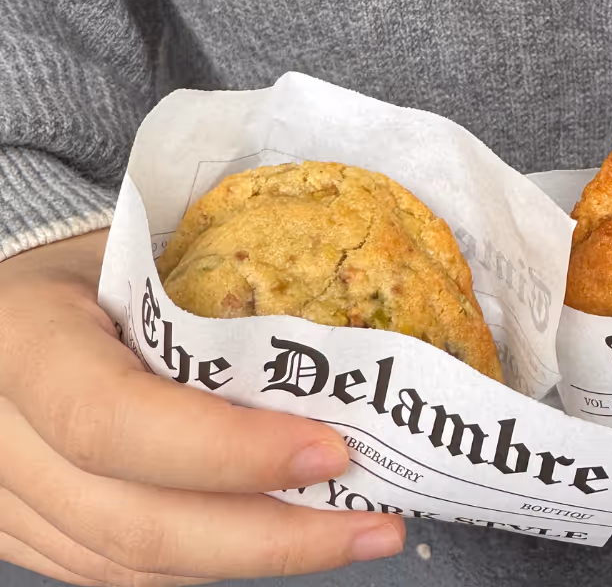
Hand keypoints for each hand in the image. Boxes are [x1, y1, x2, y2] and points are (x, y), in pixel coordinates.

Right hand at [0, 231, 404, 585]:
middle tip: (374, 521)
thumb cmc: (100, 263)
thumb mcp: (152, 258)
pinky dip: (209, 563)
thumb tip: (355, 370)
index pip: (116, 420)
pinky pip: (118, 572)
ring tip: (350, 533)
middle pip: (134, 521)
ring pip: (133, 562)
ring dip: (255, 559)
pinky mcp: (18, 530)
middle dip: (272, 536)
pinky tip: (277, 538)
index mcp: (24, 338)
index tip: (332, 453)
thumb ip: (225, 314)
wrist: (19, 296)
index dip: (229, 452)